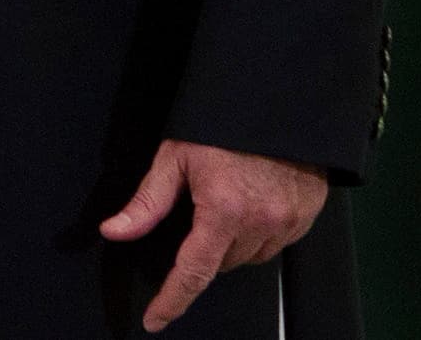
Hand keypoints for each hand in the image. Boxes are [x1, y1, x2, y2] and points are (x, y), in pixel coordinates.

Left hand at [101, 139, 327, 330]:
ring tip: (227, 201)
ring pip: (248, 258)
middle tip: (199, 212)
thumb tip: (114, 230)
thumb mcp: (175, 156)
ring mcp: (287, 223)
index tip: (156, 320)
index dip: (172, 300)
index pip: (192, 271)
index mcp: (223, 210)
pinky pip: (275, 245)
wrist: (278, 103)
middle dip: (203, 249)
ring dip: (231, 244)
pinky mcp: (305, 218)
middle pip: (220, 263)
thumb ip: (147, 202)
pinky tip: (251, 205)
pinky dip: (258, 235)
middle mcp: (260, 223)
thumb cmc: (222, 123)